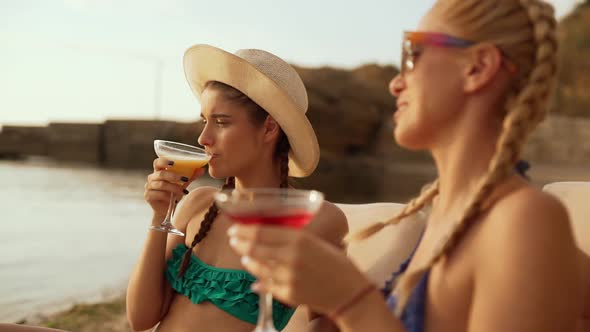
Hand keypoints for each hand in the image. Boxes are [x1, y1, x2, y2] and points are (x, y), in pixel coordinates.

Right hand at [144, 158, 204, 219]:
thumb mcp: (183, 183)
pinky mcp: (148, 196)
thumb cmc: (174, 193)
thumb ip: (191, 176)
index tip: (174, 162)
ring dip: (173, 188)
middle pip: (161, 174)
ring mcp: (148, 187)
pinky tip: (173, 199)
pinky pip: (158, 194)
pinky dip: (168, 196)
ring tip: (183, 192)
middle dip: (174, 176)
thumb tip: (201, 169)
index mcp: (159, 171)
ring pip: (161, 185)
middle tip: (185, 179)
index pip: (158, 162)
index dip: (164, 161)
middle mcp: (152, 178)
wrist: (167, 209)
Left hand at [227, 224, 371, 315]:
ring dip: (247, 261)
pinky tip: (255, 280)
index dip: (244, 230)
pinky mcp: (287, 293)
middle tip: (233, 240)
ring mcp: (287, 276)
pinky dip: (258, 281)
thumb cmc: (337, 263)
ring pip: (257, 267)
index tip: (234, 228)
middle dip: (240, 243)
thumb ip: (295, 237)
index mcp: (300, 238)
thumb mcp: (317, 242)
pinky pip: (265, 286)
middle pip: (255, 248)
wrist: (349, 292)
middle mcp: (291, 256)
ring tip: (244, 257)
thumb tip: (270, 233)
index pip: (263, 232)